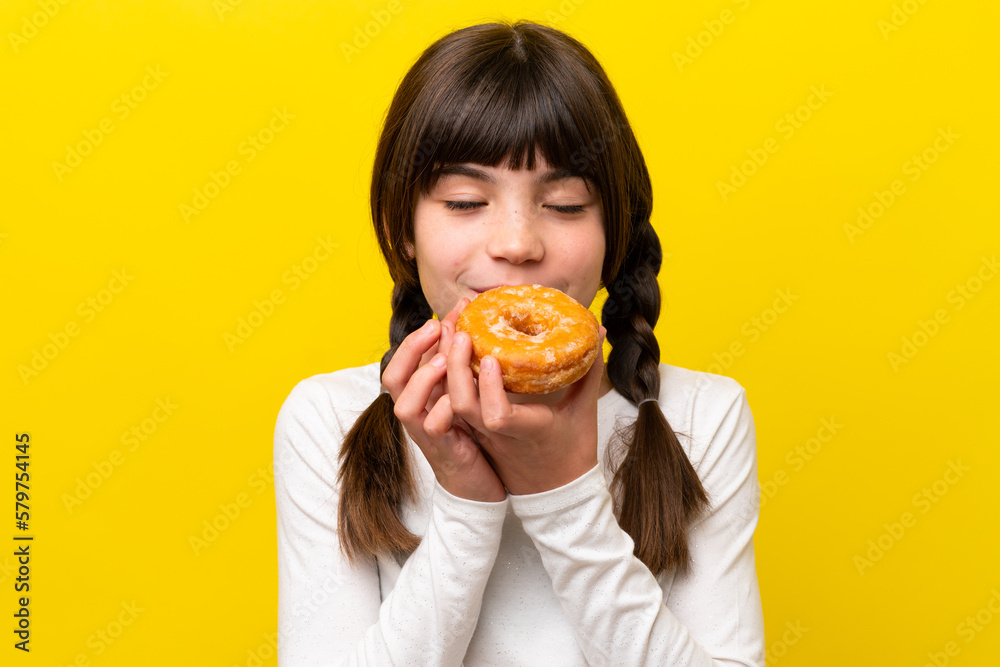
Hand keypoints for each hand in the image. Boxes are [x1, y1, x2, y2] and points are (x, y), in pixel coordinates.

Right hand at [381, 298, 506, 502]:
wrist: (477, 489)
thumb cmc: (471, 439)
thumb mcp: (462, 400)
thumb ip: (460, 372)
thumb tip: (471, 331)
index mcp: (421, 398)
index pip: (405, 360)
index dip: (421, 335)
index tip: (447, 313)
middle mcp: (417, 414)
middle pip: (393, 376)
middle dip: (412, 348)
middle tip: (438, 325)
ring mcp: (426, 434)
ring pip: (405, 405)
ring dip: (423, 378)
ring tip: (445, 359)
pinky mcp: (444, 452)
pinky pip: (432, 430)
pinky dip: (442, 411)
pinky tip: (458, 399)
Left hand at [446, 327, 606, 494]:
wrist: (555, 494)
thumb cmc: (573, 454)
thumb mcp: (584, 412)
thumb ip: (589, 372)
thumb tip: (598, 330)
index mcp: (527, 431)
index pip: (498, 416)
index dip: (489, 388)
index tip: (489, 359)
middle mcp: (499, 435)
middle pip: (463, 406)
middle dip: (456, 368)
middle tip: (461, 333)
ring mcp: (484, 435)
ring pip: (453, 405)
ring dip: (449, 370)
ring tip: (453, 334)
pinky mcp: (477, 432)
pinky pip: (456, 405)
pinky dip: (451, 379)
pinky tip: (453, 352)